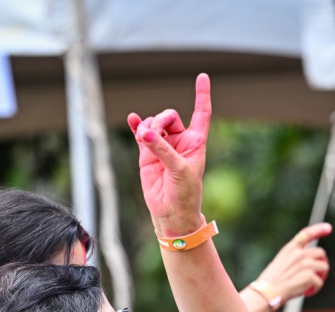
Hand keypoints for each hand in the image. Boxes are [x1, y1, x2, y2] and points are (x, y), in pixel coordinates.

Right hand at [127, 74, 211, 235]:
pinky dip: (135, 125)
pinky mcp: (147, 154)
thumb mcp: (180, 169)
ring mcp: (162, 146)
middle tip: (152, 133)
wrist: (170, 211)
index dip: (202, 95)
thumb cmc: (185, 192)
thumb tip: (145, 133)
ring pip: (153, 124)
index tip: (202, 76)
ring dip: (147, 127)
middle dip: (160, 120)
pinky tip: (132, 118)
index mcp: (196, 141)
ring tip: (144, 139)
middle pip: (169, 116)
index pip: (201, 112)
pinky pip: (140, 133)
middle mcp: (179, 140)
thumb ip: (163, 150)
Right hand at [256, 224, 331, 301]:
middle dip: (321, 263)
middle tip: (317, 274)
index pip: (306, 234)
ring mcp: (305, 264)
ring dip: (320, 277)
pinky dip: (315, 289)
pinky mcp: (309, 276)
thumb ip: (295, 258)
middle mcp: (298, 254)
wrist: (267, 293)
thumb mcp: (280, 263)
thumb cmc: (271, 282)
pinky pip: (320, 282)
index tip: (328, 227)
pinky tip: (306, 292)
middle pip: (321, 253)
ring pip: (324, 267)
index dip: (319, 229)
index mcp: (289, 249)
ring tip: (310, 285)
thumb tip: (312, 262)